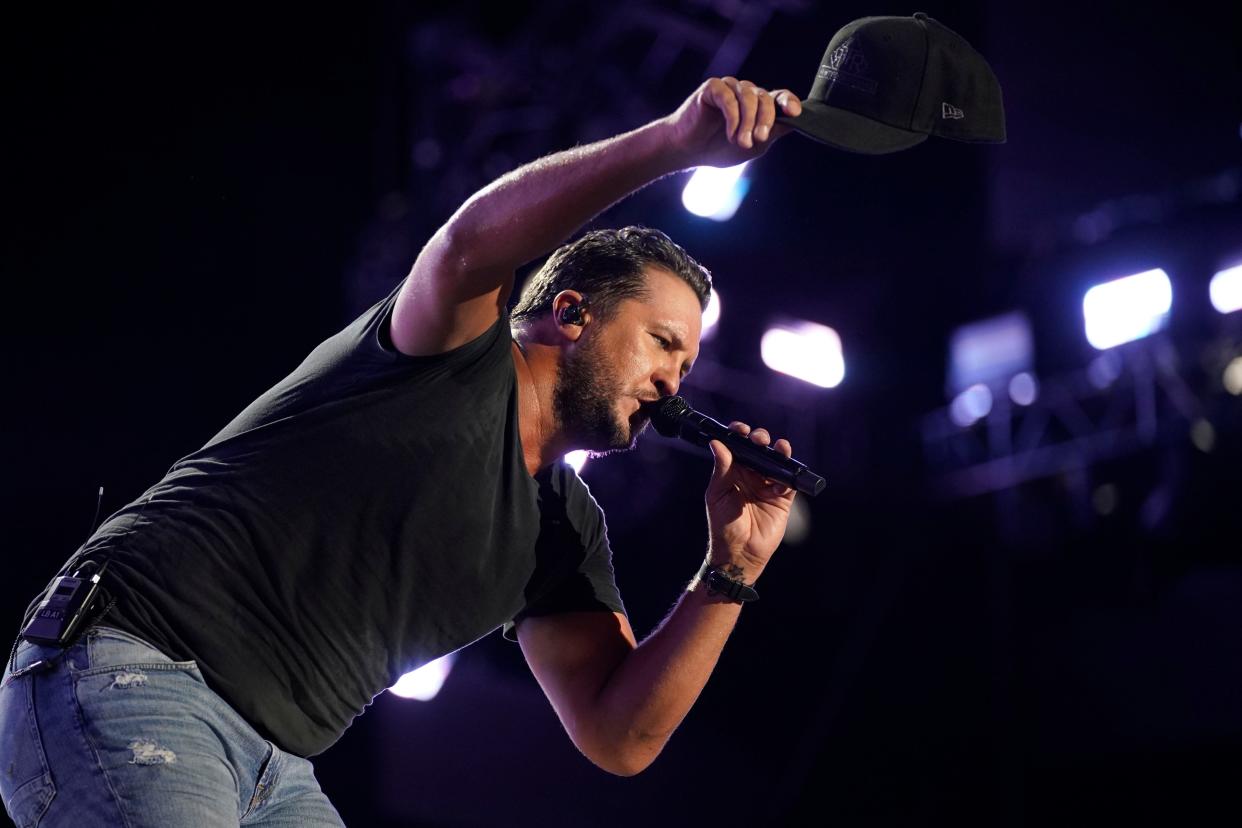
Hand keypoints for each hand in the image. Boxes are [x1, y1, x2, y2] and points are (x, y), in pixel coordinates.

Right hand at [662, 77, 802, 168]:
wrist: (686, 151)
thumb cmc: (717, 149)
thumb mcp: (752, 146)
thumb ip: (770, 133)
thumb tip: (792, 123)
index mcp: (757, 105)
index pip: (779, 97)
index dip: (788, 101)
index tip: (794, 113)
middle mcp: (745, 93)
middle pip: (765, 98)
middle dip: (765, 120)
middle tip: (758, 139)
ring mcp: (729, 88)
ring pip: (749, 97)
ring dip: (748, 122)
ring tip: (741, 142)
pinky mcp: (712, 87)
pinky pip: (729, 98)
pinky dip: (733, 118)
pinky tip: (730, 134)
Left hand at [704, 422, 796, 578]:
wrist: (739, 552)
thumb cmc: (723, 525)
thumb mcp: (717, 494)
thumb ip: (721, 469)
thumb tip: (717, 443)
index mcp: (733, 472)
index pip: (737, 446)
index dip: (739, 434)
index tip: (740, 429)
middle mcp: (751, 475)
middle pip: (759, 449)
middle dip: (760, 439)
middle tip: (758, 439)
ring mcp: (768, 485)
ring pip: (776, 461)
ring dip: (778, 451)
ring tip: (778, 447)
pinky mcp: (783, 498)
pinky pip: (789, 481)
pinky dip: (788, 475)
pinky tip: (782, 474)